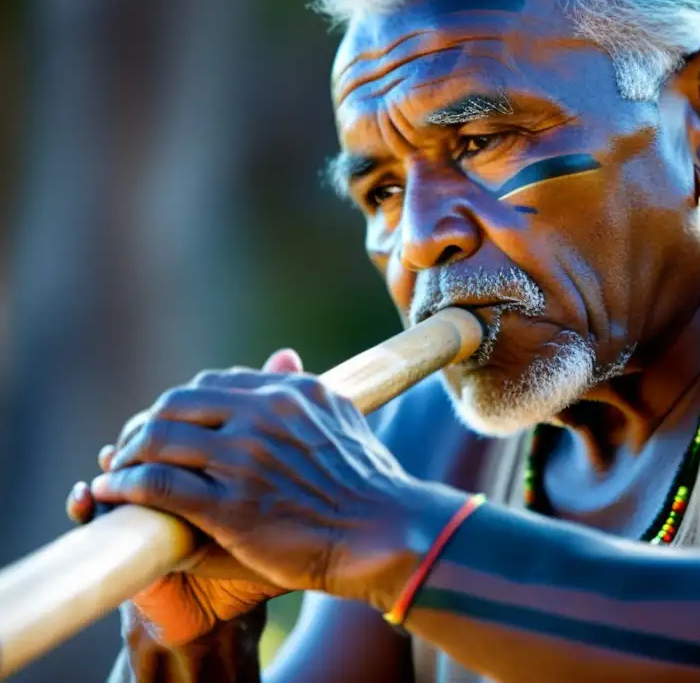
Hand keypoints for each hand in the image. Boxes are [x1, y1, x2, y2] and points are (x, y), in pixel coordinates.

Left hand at [83, 348, 450, 614]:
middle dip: (148, 424)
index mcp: (293, 392)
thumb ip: (307, 391)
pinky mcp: (231, 505)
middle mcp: (267, 414)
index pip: (214, 383)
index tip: (172, 426)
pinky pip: (160, 483)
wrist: (385, 536)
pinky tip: (117, 492)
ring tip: (121, 472)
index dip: (182, 405)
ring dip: (130, 454)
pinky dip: (128, 484)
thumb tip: (283, 360)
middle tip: (135, 447)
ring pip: (161, 437)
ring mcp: (247, 458)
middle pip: (178, 402)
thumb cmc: (370, 485)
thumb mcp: (345, 419)